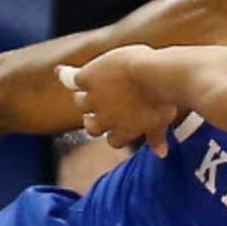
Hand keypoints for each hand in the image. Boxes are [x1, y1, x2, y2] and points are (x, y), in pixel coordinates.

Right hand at [58, 50, 178, 151]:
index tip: (118, 127)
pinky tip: (63, 71)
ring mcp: (94, 99)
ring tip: (87, 87)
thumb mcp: (162, 121)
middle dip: (95, 120)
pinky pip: (70, 79)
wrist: (154, 75)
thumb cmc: (163, 98)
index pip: (113, 141)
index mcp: (124, 131)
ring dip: (84, 97)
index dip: (115, 133)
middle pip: (90, 126)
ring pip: (80, 102)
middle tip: (100, 109)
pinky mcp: (87, 78)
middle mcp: (105, 119)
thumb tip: (161, 154)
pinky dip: (67, 75)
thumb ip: (156, 137)